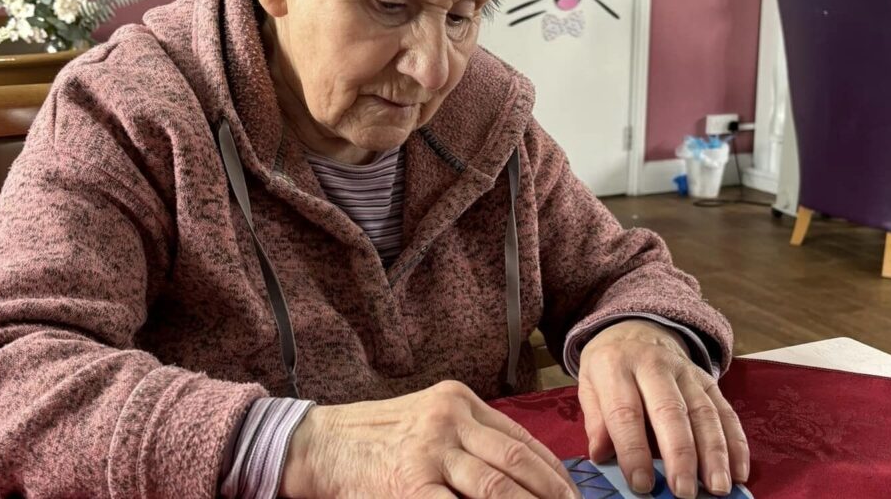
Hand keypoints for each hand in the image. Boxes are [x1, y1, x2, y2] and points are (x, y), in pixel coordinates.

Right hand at [279, 380, 580, 498]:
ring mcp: (430, 452)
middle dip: (552, 496)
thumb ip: (469, 438)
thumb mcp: (427, 421)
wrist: (318, 444)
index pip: (520, 438)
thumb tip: (519, 474)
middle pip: (516, 462)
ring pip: (498, 488)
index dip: (553, 472)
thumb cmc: (376, 439)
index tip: (572, 496)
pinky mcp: (410, 485)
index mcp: (458, 401)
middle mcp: (449, 420)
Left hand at [577, 320, 748, 498]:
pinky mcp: (708, 380)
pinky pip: (726, 411)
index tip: (641, 484)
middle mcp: (654, 365)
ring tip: (717, 488)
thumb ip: (596, 420)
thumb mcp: (589, 385)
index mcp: (615, 366)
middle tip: (684, 492)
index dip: (634, 450)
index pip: (625, 412)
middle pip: (670, 411)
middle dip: (680, 455)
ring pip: (704, 412)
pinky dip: (736, 443)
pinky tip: (738, 472)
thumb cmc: (609, 368)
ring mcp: (685, 371)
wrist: (635, 330)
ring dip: (714, 454)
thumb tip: (600, 455)